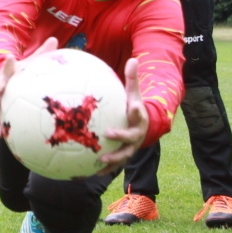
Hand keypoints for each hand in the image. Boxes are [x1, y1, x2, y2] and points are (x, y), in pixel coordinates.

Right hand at [0, 37, 58, 135]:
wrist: (9, 82)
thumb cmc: (24, 72)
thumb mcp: (32, 62)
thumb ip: (42, 53)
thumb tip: (55, 39)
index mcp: (9, 72)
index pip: (9, 66)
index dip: (9, 62)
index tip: (10, 57)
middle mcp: (1, 84)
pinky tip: (2, 136)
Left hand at [95, 57, 148, 174]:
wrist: (143, 128)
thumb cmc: (133, 107)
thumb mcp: (134, 93)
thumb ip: (132, 79)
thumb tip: (134, 58)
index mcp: (138, 119)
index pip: (139, 114)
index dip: (136, 111)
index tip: (132, 108)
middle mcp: (136, 136)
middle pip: (131, 139)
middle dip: (121, 137)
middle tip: (108, 134)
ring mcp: (130, 148)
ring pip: (122, 156)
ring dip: (112, 160)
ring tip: (99, 161)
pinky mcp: (122, 158)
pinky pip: (112, 166)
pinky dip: (101, 170)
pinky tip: (87, 173)